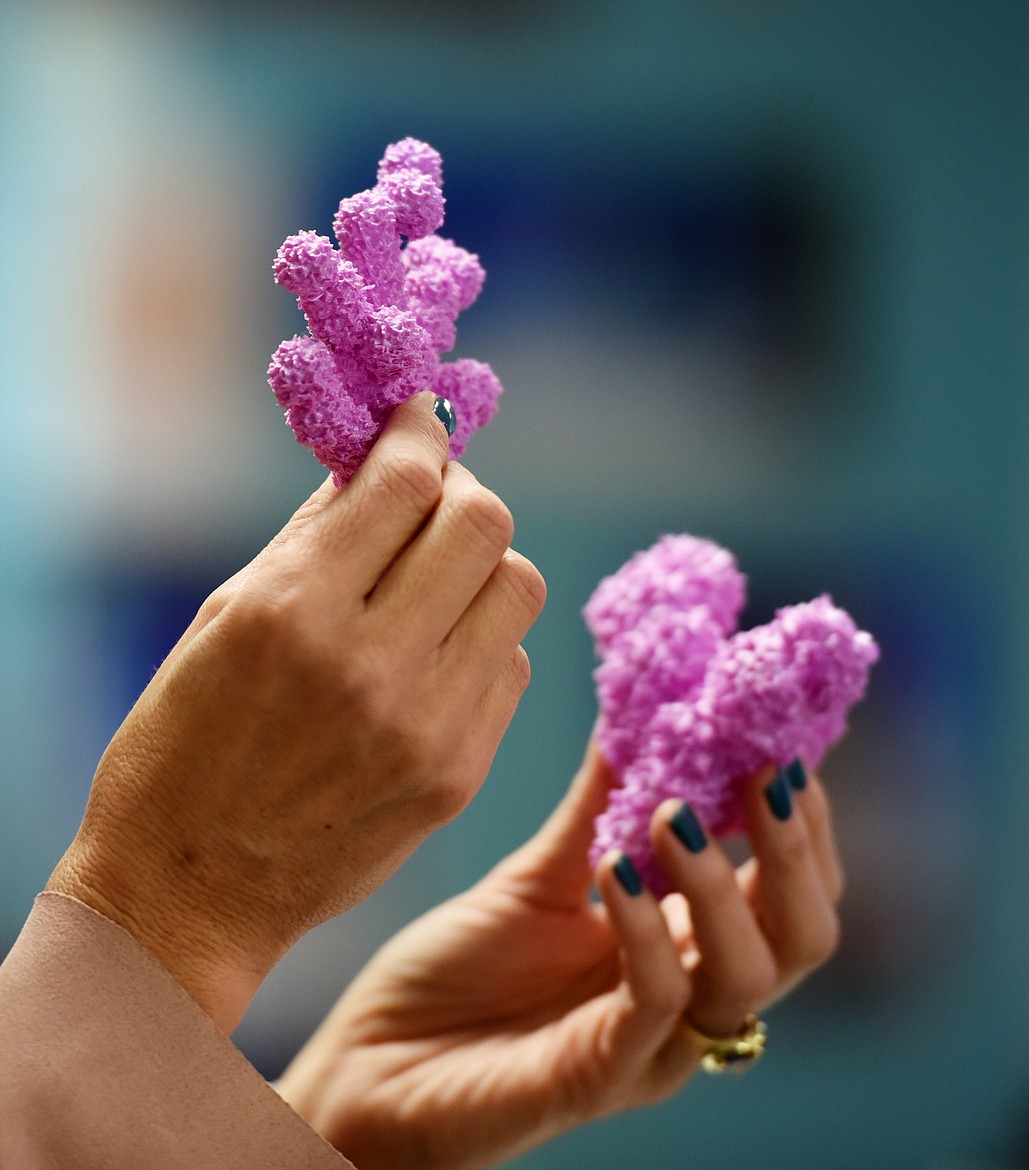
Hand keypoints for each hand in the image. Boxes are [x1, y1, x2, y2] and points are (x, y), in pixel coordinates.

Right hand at [46, 394, 545, 1032]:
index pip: (405, 482)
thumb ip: (315, 532)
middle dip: (462, 492)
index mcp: (292, 611)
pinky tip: (437, 652)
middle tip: (431, 501)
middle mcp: (371, 664)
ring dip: (483, 565)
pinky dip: (482, 637)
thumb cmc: (184, 743)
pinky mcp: (461, 774)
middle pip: (486, 524)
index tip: (424, 419)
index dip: (423, 431)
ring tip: (437, 581)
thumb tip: (387, 461)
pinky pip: (510, 663)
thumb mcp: (223, 616)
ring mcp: (427, 726)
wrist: (192, 892)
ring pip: (520, 587)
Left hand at [275, 741, 842, 1169]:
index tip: (778, 741)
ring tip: (673, 815)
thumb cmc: (458, 972)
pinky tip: (614, 873)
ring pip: (749, 976)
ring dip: (720, 883)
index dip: (802, 819)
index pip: (790, 888)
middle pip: (804, 936)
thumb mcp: (539, 870)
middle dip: (796, 850)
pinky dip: (648, 933)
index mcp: (687, 942)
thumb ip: (598, 802)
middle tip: (764, 771)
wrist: (373, 1064)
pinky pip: (658, 1007)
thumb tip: (636, 710)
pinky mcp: (601, 1077)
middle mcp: (691, 995)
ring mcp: (653, 1045)